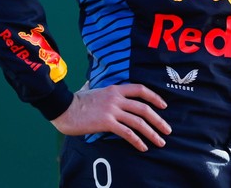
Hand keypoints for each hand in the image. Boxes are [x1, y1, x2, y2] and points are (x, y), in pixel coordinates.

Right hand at [51, 82, 170, 151]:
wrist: (62, 107)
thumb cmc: (76, 100)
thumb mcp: (92, 88)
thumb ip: (99, 86)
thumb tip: (94, 83)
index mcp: (116, 89)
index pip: (141, 90)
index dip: (154, 97)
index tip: (164, 106)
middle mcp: (117, 98)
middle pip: (144, 108)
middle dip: (158, 120)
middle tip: (168, 130)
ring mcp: (112, 110)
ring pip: (138, 122)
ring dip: (152, 133)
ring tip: (160, 142)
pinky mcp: (106, 123)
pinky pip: (126, 132)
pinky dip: (137, 140)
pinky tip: (143, 147)